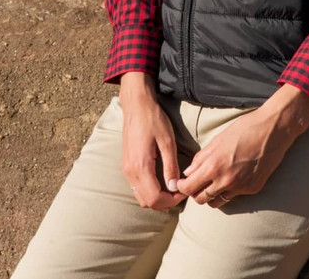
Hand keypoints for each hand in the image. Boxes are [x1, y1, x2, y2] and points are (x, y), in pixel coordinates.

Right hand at [119, 72, 185, 212]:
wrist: (136, 105)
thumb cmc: (153, 120)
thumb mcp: (167, 141)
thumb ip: (170, 166)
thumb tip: (174, 187)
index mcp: (141, 166)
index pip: (154, 198)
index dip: (170, 201)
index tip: (183, 192)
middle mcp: (130, 172)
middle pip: (146, 202)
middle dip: (164, 203)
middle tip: (179, 192)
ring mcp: (126, 169)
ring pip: (140, 197)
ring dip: (155, 198)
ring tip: (171, 188)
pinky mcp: (126, 165)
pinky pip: (136, 187)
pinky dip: (148, 191)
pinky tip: (160, 182)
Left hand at [177, 84, 308, 206]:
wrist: (273, 130)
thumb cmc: (244, 129)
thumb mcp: (218, 140)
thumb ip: (201, 158)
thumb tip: (189, 172)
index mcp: (213, 166)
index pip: (189, 188)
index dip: (182, 187)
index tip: (183, 183)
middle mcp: (225, 181)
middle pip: (200, 199)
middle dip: (195, 192)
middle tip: (198, 183)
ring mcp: (240, 187)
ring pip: (216, 202)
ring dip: (211, 195)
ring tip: (214, 183)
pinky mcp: (252, 189)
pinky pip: (235, 196)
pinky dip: (230, 190)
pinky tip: (235, 176)